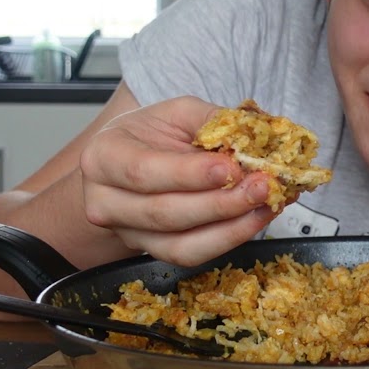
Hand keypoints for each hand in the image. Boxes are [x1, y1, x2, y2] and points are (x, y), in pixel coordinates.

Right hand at [79, 96, 275, 265]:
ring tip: (266, 204)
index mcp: (103, 157)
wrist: (137, 159)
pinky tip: (254, 219)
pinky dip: (227, 240)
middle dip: (219, 203)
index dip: (189, 174)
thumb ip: (211, 121)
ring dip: (230, 227)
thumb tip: (254, 134)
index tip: (231, 167)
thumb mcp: (178, 112)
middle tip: (261, 186)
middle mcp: (106, 201)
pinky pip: (191, 255)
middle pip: (164, 213)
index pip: (143, 172)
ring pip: (179, 244)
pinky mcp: (151, 251)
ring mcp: (127, 232)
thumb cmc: (154, 133)